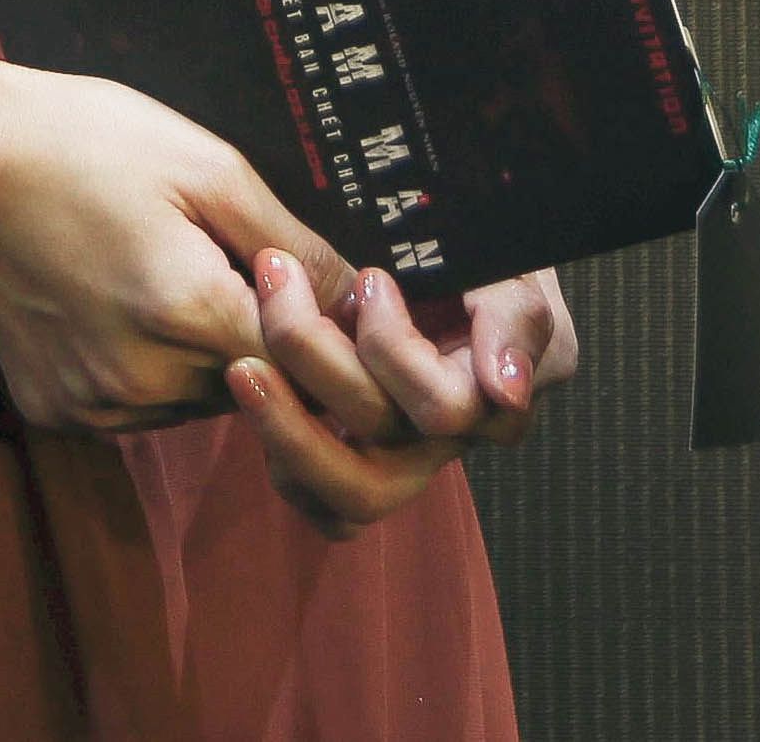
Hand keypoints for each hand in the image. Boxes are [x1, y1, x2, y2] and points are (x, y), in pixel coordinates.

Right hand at [0, 54, 345, 438]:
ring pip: (199, 403)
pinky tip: (118, 298)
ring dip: (208, 355)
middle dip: (262, 334)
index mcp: (185, 310)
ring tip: (164, 267)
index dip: (319, 325)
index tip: (304, 277)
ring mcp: (91, 403)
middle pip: (255, 388)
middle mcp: (139, 378)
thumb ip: (296, 242)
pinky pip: (140, 408)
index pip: (303, 362)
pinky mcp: (56, 411)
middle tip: (223, 253)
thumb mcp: (207, 165)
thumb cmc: (83, 139)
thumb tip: (363, 301)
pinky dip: (151, 367)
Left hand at [227, 257, 575, 540]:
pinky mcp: (355, 469)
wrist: (431, 253)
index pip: (448, 404)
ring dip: (289, 425)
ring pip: (353, 490)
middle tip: (276, 275)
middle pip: (384, 432)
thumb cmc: (469, 252)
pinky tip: (255, 391)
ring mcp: (406, 460)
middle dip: (317, 355)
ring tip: (243, 364)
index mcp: (499, 391)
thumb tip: (507, 390)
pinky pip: (324, 507)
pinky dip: (285, 459)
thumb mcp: (506, 266)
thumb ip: (516, 317)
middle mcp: (453, 436)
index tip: (367, 277)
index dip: (396, 347)